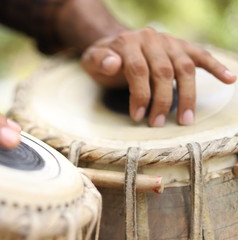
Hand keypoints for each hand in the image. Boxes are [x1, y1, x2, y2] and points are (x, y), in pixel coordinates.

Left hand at [81, 27, 236, 126]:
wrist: (114, 44)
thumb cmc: (103, 59)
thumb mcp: (92, 61)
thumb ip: (99, 61)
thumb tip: (113, 63)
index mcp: (129, 41)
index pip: (138, 70)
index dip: (139, 95)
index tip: (138, 117)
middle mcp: (151, 38)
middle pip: (163, 71)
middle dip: (162, 101)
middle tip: (156, 124)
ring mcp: (169, 42)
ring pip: (184, 68)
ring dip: (187, 95)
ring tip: (186, 120)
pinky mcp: (181, 46)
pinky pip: (201, 55)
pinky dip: (216, 66)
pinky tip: (229, 79)